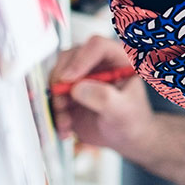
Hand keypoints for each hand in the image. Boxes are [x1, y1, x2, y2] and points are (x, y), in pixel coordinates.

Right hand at [49, 34, 154, 152]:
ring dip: (56, 98)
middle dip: (61, 80)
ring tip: (66, 121)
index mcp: (119, 59)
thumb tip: (78, 89)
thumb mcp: (123, 111)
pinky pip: (53, 94)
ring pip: (57, 74)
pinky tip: (65, 126)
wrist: (124, 138)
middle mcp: (98, 63)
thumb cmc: (132, 121)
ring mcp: (82, 76)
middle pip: (70, 56)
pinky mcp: (69, 90)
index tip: (69, 79)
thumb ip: (104, 98)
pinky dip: (54, 110)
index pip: (97, 46)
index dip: (81, 59)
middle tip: (62, 102)